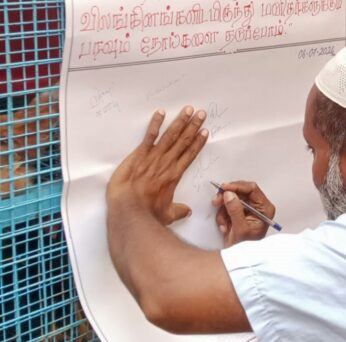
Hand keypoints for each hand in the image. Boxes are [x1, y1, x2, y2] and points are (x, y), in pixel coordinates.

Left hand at [107, 106, 208, 224]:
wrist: (128, 209)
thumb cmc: (147, 214)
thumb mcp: (167, 215)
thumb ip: (178, 211)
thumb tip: (187, 212)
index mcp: (174, 175)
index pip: (189, 155)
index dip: (198, 142)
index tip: (205, 132)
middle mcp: (167, 163)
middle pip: (183, 141)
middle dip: (193, 126)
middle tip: (202, 114)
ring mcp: (153, 157)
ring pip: (170, 135)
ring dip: (180, 122)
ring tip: (188, 110)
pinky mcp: (139, 154)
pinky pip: (149, 136)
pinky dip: (155, 123)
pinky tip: (160, 113)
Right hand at [211, 181, 275, 246]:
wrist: (239, 258)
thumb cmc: (246, 247)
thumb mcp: (241, 229)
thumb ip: (235, 210)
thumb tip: (229, 195)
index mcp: (264, 209)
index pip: (252, 189)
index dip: (237, 186)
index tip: (224, 188)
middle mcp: (258, 206)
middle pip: (240, 191)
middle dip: (226, 197)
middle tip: (216, 202)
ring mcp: (248, 209)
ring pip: (231, 198)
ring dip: (223, 210)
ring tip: (224, 224)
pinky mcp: (239, 212)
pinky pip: (227, 206)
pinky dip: (222, 215)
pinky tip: (225, 226)